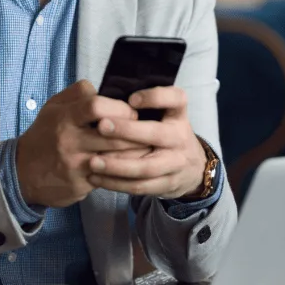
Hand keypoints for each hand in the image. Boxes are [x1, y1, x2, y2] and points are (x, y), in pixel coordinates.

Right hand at [16, 80, 147, 207]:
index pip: (96, 106)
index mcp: (64, 118)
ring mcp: (76, 165)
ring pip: (117, 157)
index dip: (119, 108)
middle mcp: (69, 141)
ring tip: (148, 145)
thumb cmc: (45, 135)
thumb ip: (77, 93)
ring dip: (136, 152)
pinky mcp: (81, 184)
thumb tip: (102, 88)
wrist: (22, 173)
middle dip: (136, 131)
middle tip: (146, 130)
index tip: (130, 112)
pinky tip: (134, 164)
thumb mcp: (54, 107)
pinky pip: (111, 176)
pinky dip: (125, 169)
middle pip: (113, 134)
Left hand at [86, 87, 207, 198]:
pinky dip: (115, 183)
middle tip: (101, 126)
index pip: (176, 99)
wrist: (192, 168)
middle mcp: (180, 138)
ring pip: (145, 167)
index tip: (131, 98)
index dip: (155, 97)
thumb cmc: (167, 134)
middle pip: (157, 134)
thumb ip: (144, 108)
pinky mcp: (166, 184)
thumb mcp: (166, 116)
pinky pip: (139, 186)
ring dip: (117, 165)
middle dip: (127, 130)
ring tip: (93, 161)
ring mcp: (175, 163)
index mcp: (178, 116)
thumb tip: (104, 97)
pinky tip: (96, 177)